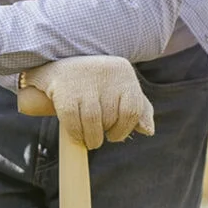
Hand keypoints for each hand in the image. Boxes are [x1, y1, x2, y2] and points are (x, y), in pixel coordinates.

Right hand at [16, 57, 154, 148]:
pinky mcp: (63, 88)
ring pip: (93, 122)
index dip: (124, 129)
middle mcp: (106, 71)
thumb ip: (139, 109)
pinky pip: (72, 121)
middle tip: (97, 134)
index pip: (133, 110)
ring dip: (91, 138)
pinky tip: (76, 135)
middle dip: (105, 133)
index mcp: (123, 72)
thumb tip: (148, 130)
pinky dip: (75, 134)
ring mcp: (83, 79)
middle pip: (111, 117)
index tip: (114, 134)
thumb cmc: (95, 84)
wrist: (58, 67)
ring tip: (89, 140)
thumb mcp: (120, 91)